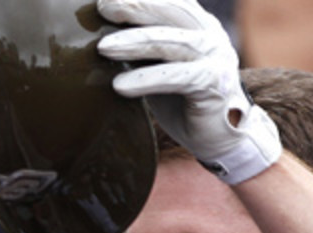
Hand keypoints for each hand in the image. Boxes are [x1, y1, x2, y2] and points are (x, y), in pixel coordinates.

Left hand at [97, 0, 280, 182]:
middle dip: (136, 6)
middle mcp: (209, 34)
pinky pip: (178, 77)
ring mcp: (216, 56)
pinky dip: (148, 79)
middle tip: (104, 6)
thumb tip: (95, 36)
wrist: (217, 139)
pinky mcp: (214, 83)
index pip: (167, 0)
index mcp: (196, 24)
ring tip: (103, 48)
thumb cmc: (182, 102)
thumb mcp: (157, 67)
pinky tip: (121, 85)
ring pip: (172, 42)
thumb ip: (139, 50)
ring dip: (135, 42)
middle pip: (171, 10)